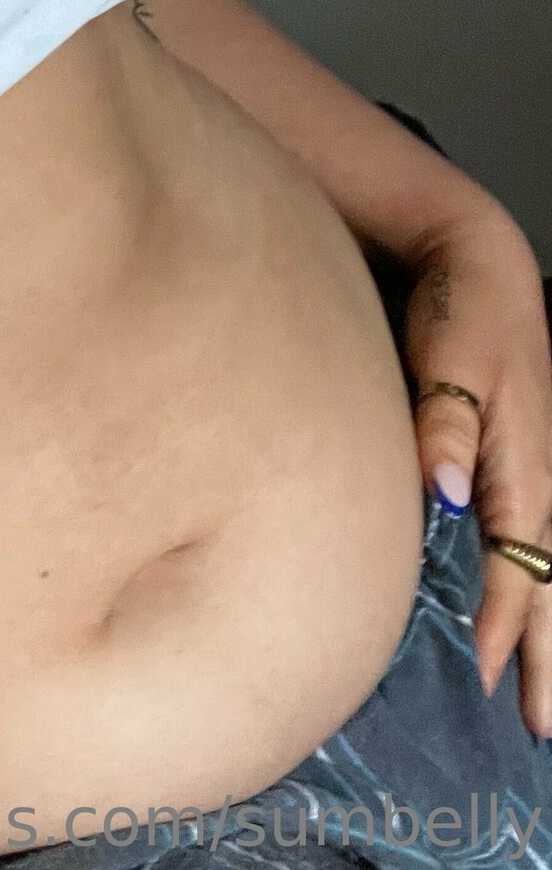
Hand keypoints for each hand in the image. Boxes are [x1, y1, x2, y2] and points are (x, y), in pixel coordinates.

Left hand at [404, 212, 551, 734]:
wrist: (474, 260)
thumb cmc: (460, 309)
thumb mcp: (449, 359)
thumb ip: (445, 423)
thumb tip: (447, 494)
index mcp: (524, 465)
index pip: (517, 565)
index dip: (502, 624)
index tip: (485, 676)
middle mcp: (534, 476)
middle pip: (547, 583)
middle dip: (547, 657)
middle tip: (541, 728)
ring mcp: (527, 468)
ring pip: (544, 568)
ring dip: (545, 631)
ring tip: (540, 693)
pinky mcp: (510, 454)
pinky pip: (526, 539)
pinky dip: (529, 585)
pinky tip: (512, 610)